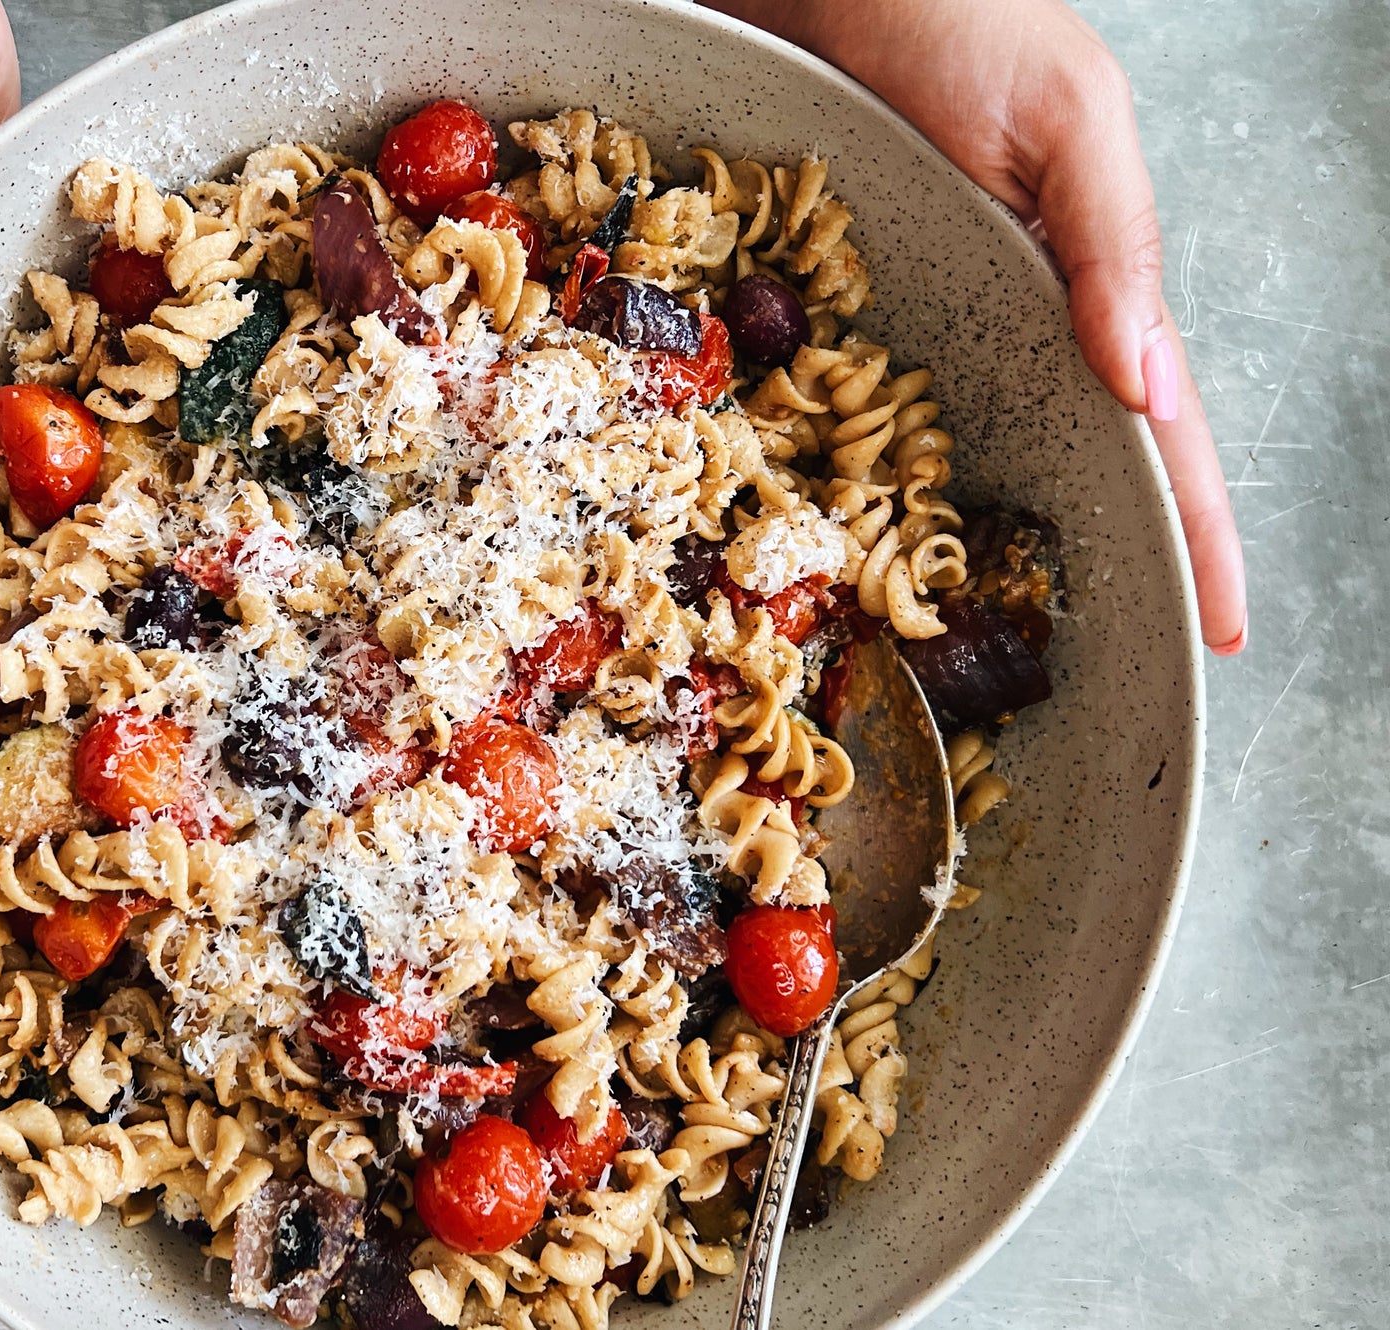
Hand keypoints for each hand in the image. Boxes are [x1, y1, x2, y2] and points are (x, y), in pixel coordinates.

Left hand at [714, 0, 1247, 655]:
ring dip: (989, 534)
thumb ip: (1114, 246)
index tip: (1220, 631)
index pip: (1166, 431)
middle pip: (1080, 459)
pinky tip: (861, 533)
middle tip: (1107, 671)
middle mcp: (1021, 312)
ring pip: (982, 447)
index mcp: (1095, 280)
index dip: (1198, 531)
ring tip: (992, 637)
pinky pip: (872, 407)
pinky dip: (873, 473)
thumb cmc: (961, 19)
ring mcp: (940, 312)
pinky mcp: (858, 302)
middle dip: (1104, 559)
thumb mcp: (1067, 123)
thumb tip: (1150, 389)